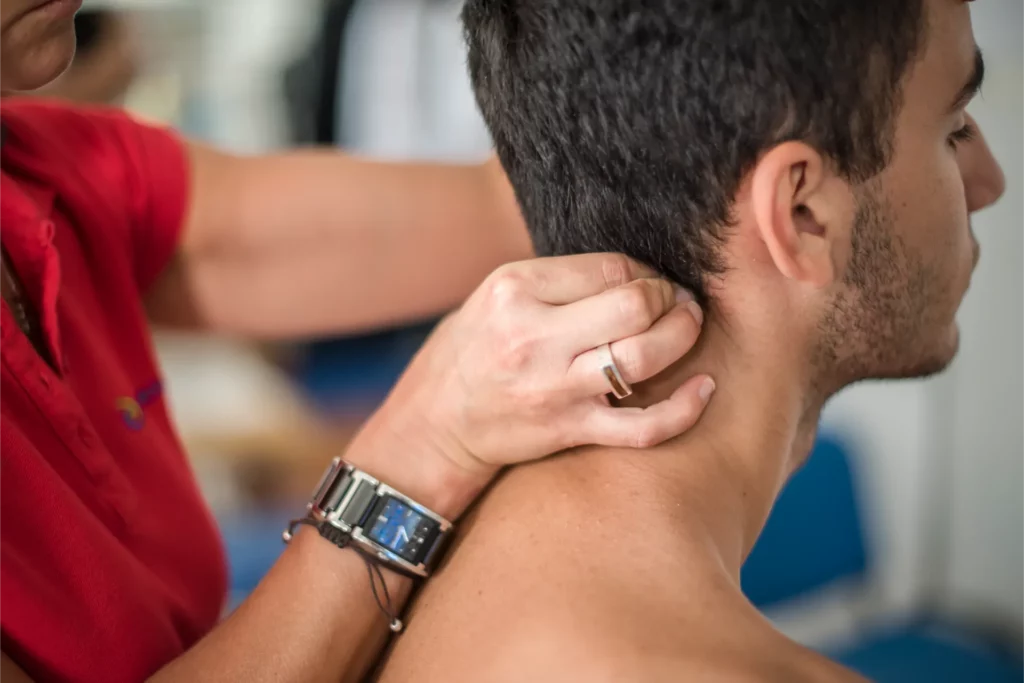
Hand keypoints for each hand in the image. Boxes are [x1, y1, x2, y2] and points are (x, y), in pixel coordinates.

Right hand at [350, 253, 712, 516]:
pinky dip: (684, 410)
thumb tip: (633, 273)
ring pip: (644, 358)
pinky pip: (642, 426)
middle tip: (680, 304)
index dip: (646, 273)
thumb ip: (558, 282)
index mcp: (515, 290)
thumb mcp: (496, 297)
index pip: (611, 267)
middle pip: (634, 305)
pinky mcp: (567, 429)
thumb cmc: (472, 351)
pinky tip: (703, 390)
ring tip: (688, 330)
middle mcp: (533, 336)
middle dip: (672, 300)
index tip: (651, 284)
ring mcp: (552, 387)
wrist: (434, 424)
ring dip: (682, 339)